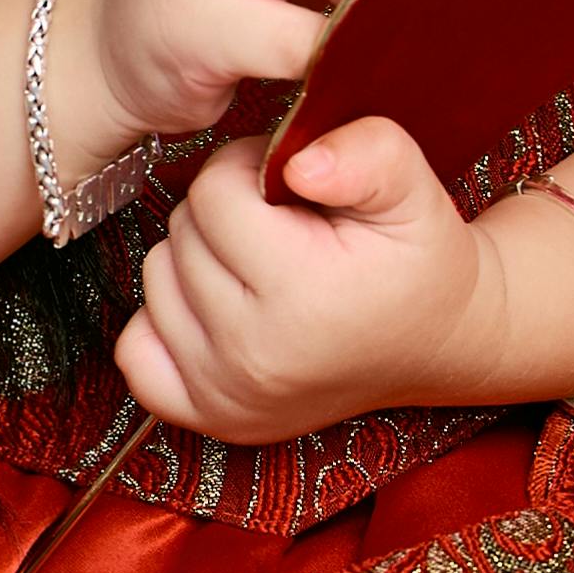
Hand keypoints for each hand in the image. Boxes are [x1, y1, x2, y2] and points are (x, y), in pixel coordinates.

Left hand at [113, 121, 497, 445]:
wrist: (437, 342)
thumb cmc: (420, 260)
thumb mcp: (414, 190)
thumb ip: (368, 153)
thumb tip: (299, 162)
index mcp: (303, 295)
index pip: (214, 193)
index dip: (250, 169)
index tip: (290, 185)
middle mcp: (256, 357)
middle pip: (182, 234)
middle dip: (226, 213)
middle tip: (285, 227)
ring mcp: (228, 396)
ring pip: (156, 278)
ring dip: (198, 260)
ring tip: (262, 266)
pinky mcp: (213, 419)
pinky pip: (136, 351)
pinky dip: (167, 319)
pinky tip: (221, 308)